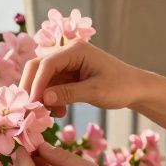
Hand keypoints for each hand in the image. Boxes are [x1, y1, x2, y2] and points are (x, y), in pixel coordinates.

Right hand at [18, 41, 148, 117]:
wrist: (135, 88)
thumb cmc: (121, 87)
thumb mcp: (95, 92)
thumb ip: (68, 94)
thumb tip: (43, 99)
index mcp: (75, 50)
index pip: (46, 63)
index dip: (36, 83)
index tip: (32, 104)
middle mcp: (67, 53)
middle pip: (37, 67)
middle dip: (31, 88)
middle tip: (30, 110)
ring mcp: (66, 64)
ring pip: (41, 78)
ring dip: (41, 97)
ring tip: (51, 115)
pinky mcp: (67, 76)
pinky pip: (49, 86)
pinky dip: (49, 100)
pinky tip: (59, 112)